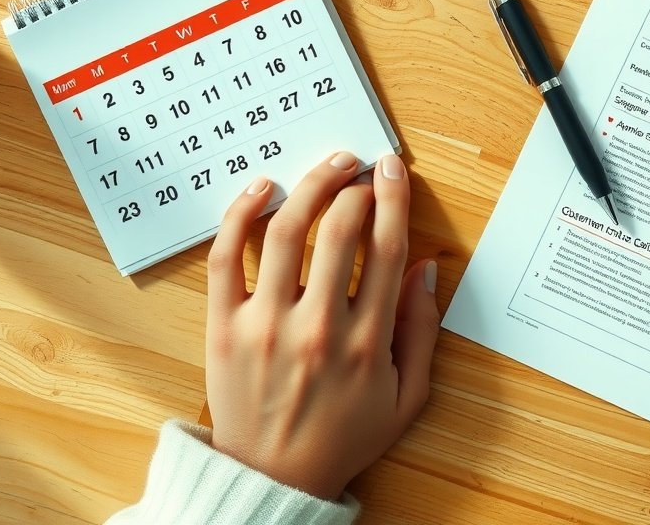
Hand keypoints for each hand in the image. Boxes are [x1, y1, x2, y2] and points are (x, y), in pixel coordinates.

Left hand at [205, 151, 439, 499]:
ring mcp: (266, 326)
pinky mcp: (224, 327)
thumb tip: (425, 267)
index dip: (393, 199)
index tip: (392, 170)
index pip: (386, 249)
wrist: (273, 480)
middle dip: (356, 187)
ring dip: (310, 187)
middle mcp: (318, 329)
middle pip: (341, 231)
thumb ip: (423, 329)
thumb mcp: (408, 396)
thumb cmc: (343, 437)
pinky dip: (241, 214)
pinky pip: (226, 256)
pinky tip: (262, 189)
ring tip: (326, 167)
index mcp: (368, 344)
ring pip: (286, 233)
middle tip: (361, 169)